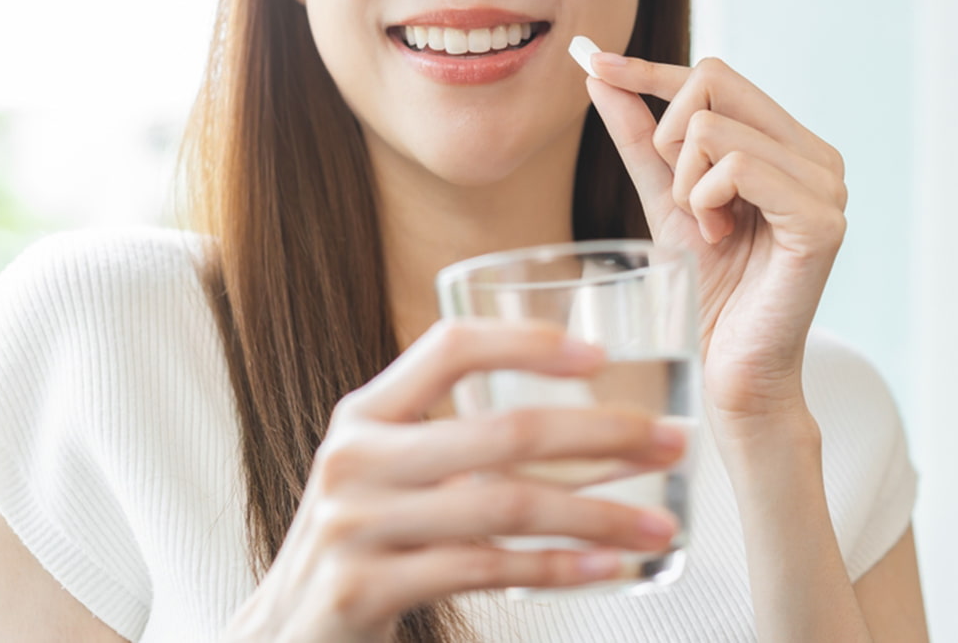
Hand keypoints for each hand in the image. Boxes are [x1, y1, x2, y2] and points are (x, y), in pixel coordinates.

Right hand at [220, 319, 686, 642]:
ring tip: (660, 523)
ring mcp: (355, 524)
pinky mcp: (366, 587)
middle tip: (671, 443)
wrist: (286, 631)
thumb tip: (588, 425)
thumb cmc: (363, 540)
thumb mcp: (390, 472)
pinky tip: (608, 565)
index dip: (527, 342)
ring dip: (599, 513)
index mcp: (366, 414)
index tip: (600, 355)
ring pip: (506, 506)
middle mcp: (356, 458)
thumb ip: (456, 441)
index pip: (450, 346)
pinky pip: (486, 570)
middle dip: (602, 434)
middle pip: (502, 431)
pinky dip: (557, 567)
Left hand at [586, 53, 847, 423]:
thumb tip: (601, 75)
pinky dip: (708, 198)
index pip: (717, 76)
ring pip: (718, 129)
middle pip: (714, 82)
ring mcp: (827, 186)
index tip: (594, 61)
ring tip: (707, 229)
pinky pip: (741, 166)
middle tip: (682, 201)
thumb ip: (641, 140)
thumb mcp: (665, 200)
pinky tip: (718, 235)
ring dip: (686, 183)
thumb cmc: (706, 293)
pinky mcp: (822, 221)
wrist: (730, 370)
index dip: (651, 69)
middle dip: (668, 139)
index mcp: (790, 146)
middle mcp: (818, 156)